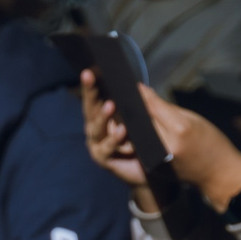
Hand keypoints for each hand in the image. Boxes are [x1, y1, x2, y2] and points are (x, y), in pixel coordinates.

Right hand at [78, 70, 150, 197]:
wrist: (151, 169)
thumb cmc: (146, 141)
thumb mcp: (148, 119)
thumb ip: (144, 104)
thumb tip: (139, 86)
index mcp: (104, 114)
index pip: (96, 96)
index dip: (92, 84)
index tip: (89, 70)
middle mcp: (97, 127)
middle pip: (91, 107)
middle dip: (90, 92)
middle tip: (89, 77)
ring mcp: (97, 143)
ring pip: (96, 128)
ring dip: (102, 116)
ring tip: (111, 105)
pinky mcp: (102, 158)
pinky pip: (105, 148)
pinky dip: (112, 140)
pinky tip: (121, 131)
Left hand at [141, 87, 240, 211]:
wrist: (218, 173)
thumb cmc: (211, 142)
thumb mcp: (194, 119)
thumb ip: (169, 109)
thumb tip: (148, 97)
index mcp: (180, 129)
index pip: (154, 107)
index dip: (144, 96)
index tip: (136, 87)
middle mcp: (166, 145)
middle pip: (142, 122)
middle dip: (136, 110)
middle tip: (131, 100)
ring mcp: (159, 159)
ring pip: (138, 136)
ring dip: (134, 125)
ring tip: (134, 116)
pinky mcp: (155, 168)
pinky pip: (141, 148)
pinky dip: (139, 139)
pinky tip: (140, 132)